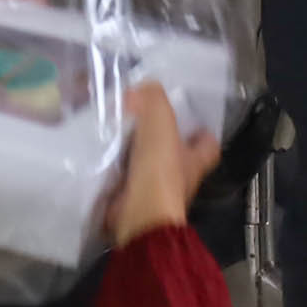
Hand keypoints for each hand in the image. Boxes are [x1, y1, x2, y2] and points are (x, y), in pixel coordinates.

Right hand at [109, 82, 221, 246]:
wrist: (138, 217)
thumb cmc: (158, 170)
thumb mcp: (160, 123)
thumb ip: (154, 99)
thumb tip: (140, 89)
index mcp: (194, 160)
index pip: (208, 145)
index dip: (202, 133)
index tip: (190, 120)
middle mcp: (180, 179)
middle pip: (176, 157)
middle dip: (161, 143)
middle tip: (139, 121)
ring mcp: (156, 195)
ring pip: (148, 169)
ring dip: (134, 156)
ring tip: (114, 133)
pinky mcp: (132, 205)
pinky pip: (124, 183)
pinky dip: (114, 172)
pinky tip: (99, 156)